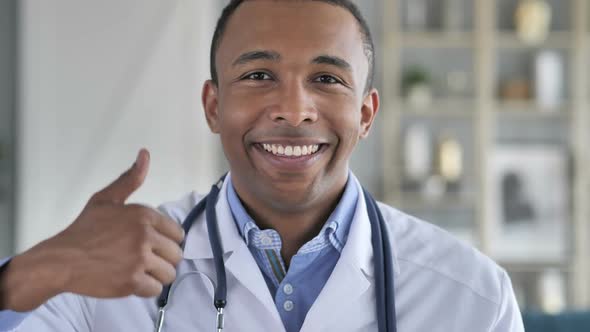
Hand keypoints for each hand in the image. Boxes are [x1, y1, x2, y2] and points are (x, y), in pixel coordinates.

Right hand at [0, 149, 184, 311]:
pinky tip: (131, 281)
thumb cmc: (84, 230)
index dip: (166, 242)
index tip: (151, 245)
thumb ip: (130, 179)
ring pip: (169, 273)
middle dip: (163, 259)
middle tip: (144, 260)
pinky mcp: (132, 281)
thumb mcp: (106, 199)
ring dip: (156, 276)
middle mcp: (145, 235)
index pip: (178, 234)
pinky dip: (145, 289)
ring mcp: (139, 259)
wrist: (61, 259)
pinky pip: (155, 290)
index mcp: (144, 215)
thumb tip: (145, 154)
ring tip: (139, 271)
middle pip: (177, 254)